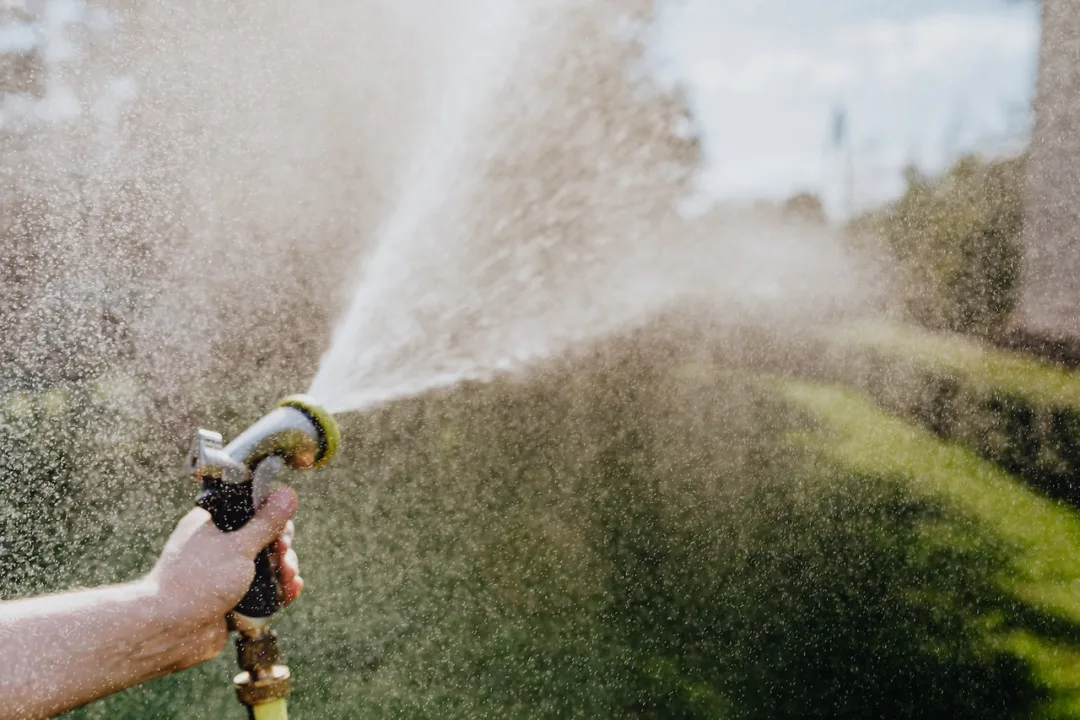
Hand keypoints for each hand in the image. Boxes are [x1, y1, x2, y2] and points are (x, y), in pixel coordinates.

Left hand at [145, 489, 302, 668]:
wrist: (170, 632)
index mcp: (211, 524)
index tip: (281, 532)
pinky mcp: (232, 599)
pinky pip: (262, 591)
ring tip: (289, 579)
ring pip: (266, 566)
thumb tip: (288, 493)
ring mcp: (224, 574)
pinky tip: (290, 591)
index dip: (273, 519)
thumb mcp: (238, 547)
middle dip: (281, 549)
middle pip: (263, 540)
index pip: (251, 511)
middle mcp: (217, 547)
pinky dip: (277, 591)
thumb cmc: (197, 582)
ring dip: (283, 570)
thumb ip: (266, 523)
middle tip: (283, 556)